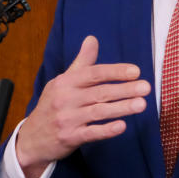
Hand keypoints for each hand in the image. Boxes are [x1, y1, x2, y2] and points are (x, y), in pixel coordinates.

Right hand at [16, 35, 149, 177]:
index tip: (135, 71)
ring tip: (141, 104)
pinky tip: (122, 126)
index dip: (115, 72)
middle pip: (99, 92)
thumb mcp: (62, 82)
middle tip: (146, 87)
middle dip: (124, 89)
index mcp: (65, 82)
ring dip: (121, 108)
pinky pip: (91, 133)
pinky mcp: (69, 138)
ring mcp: (67, 119)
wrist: (32, 138)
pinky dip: (106, 130)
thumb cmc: (52, 106)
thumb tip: (92, 39)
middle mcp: (65, 99)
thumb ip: (81, 62)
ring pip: (98, 112)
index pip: (93, 73)